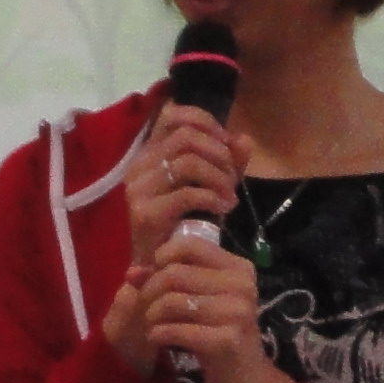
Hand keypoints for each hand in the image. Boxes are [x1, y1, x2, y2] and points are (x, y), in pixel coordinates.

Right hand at [121, 101, 245, 271]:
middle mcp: (139, 165)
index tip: (227, 144)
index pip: (173, 115)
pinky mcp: (146, 214)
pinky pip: (188, 193)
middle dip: (219, 154)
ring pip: (188, 162)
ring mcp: (140, 189)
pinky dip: (214, 198)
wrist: (159, 267)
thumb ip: (227, 163)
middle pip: (187, 137)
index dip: (206, 122)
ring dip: (219, 177)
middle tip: (232, 179)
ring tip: (229, 195)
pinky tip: (224, 209)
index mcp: (151, 153)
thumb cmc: (182, 224)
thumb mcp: (209, 187)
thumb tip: (243, 140)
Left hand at [135, 234, 299, 382]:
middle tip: (147, 309)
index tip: (154, 279)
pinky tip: (158, 339)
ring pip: (171, 301)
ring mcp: (237, 312)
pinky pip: (175, 329)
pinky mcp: (226, 340)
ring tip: (153, 325)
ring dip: (152, 315)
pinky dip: (158, 334)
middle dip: (150, 291)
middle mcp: (242, 285)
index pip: (189, 245)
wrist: (247, 381)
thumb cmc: (220, 335)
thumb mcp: (199, 301)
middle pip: (175, 273)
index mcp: (238, 268)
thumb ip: (168, 280)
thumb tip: (132, 272)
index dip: (161, 259)